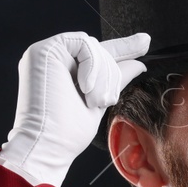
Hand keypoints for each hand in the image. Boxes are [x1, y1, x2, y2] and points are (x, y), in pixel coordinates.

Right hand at [0, 31, 149, 186]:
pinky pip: (83, 42)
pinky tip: (85, 88)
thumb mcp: (100, 100)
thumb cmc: (69, 132)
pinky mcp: (42, 50)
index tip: (145, 42)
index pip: (96, 53)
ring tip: (93, 100)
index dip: (123, 47)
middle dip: (110, 74)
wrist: (49, 145)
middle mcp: (52, 58)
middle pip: (98, 49)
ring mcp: (45, 52)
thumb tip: (139, 63)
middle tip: (104, 101)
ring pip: (93, 45)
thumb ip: (115, 79)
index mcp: (63, 68)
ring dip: (102, 75)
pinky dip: (92, 65)